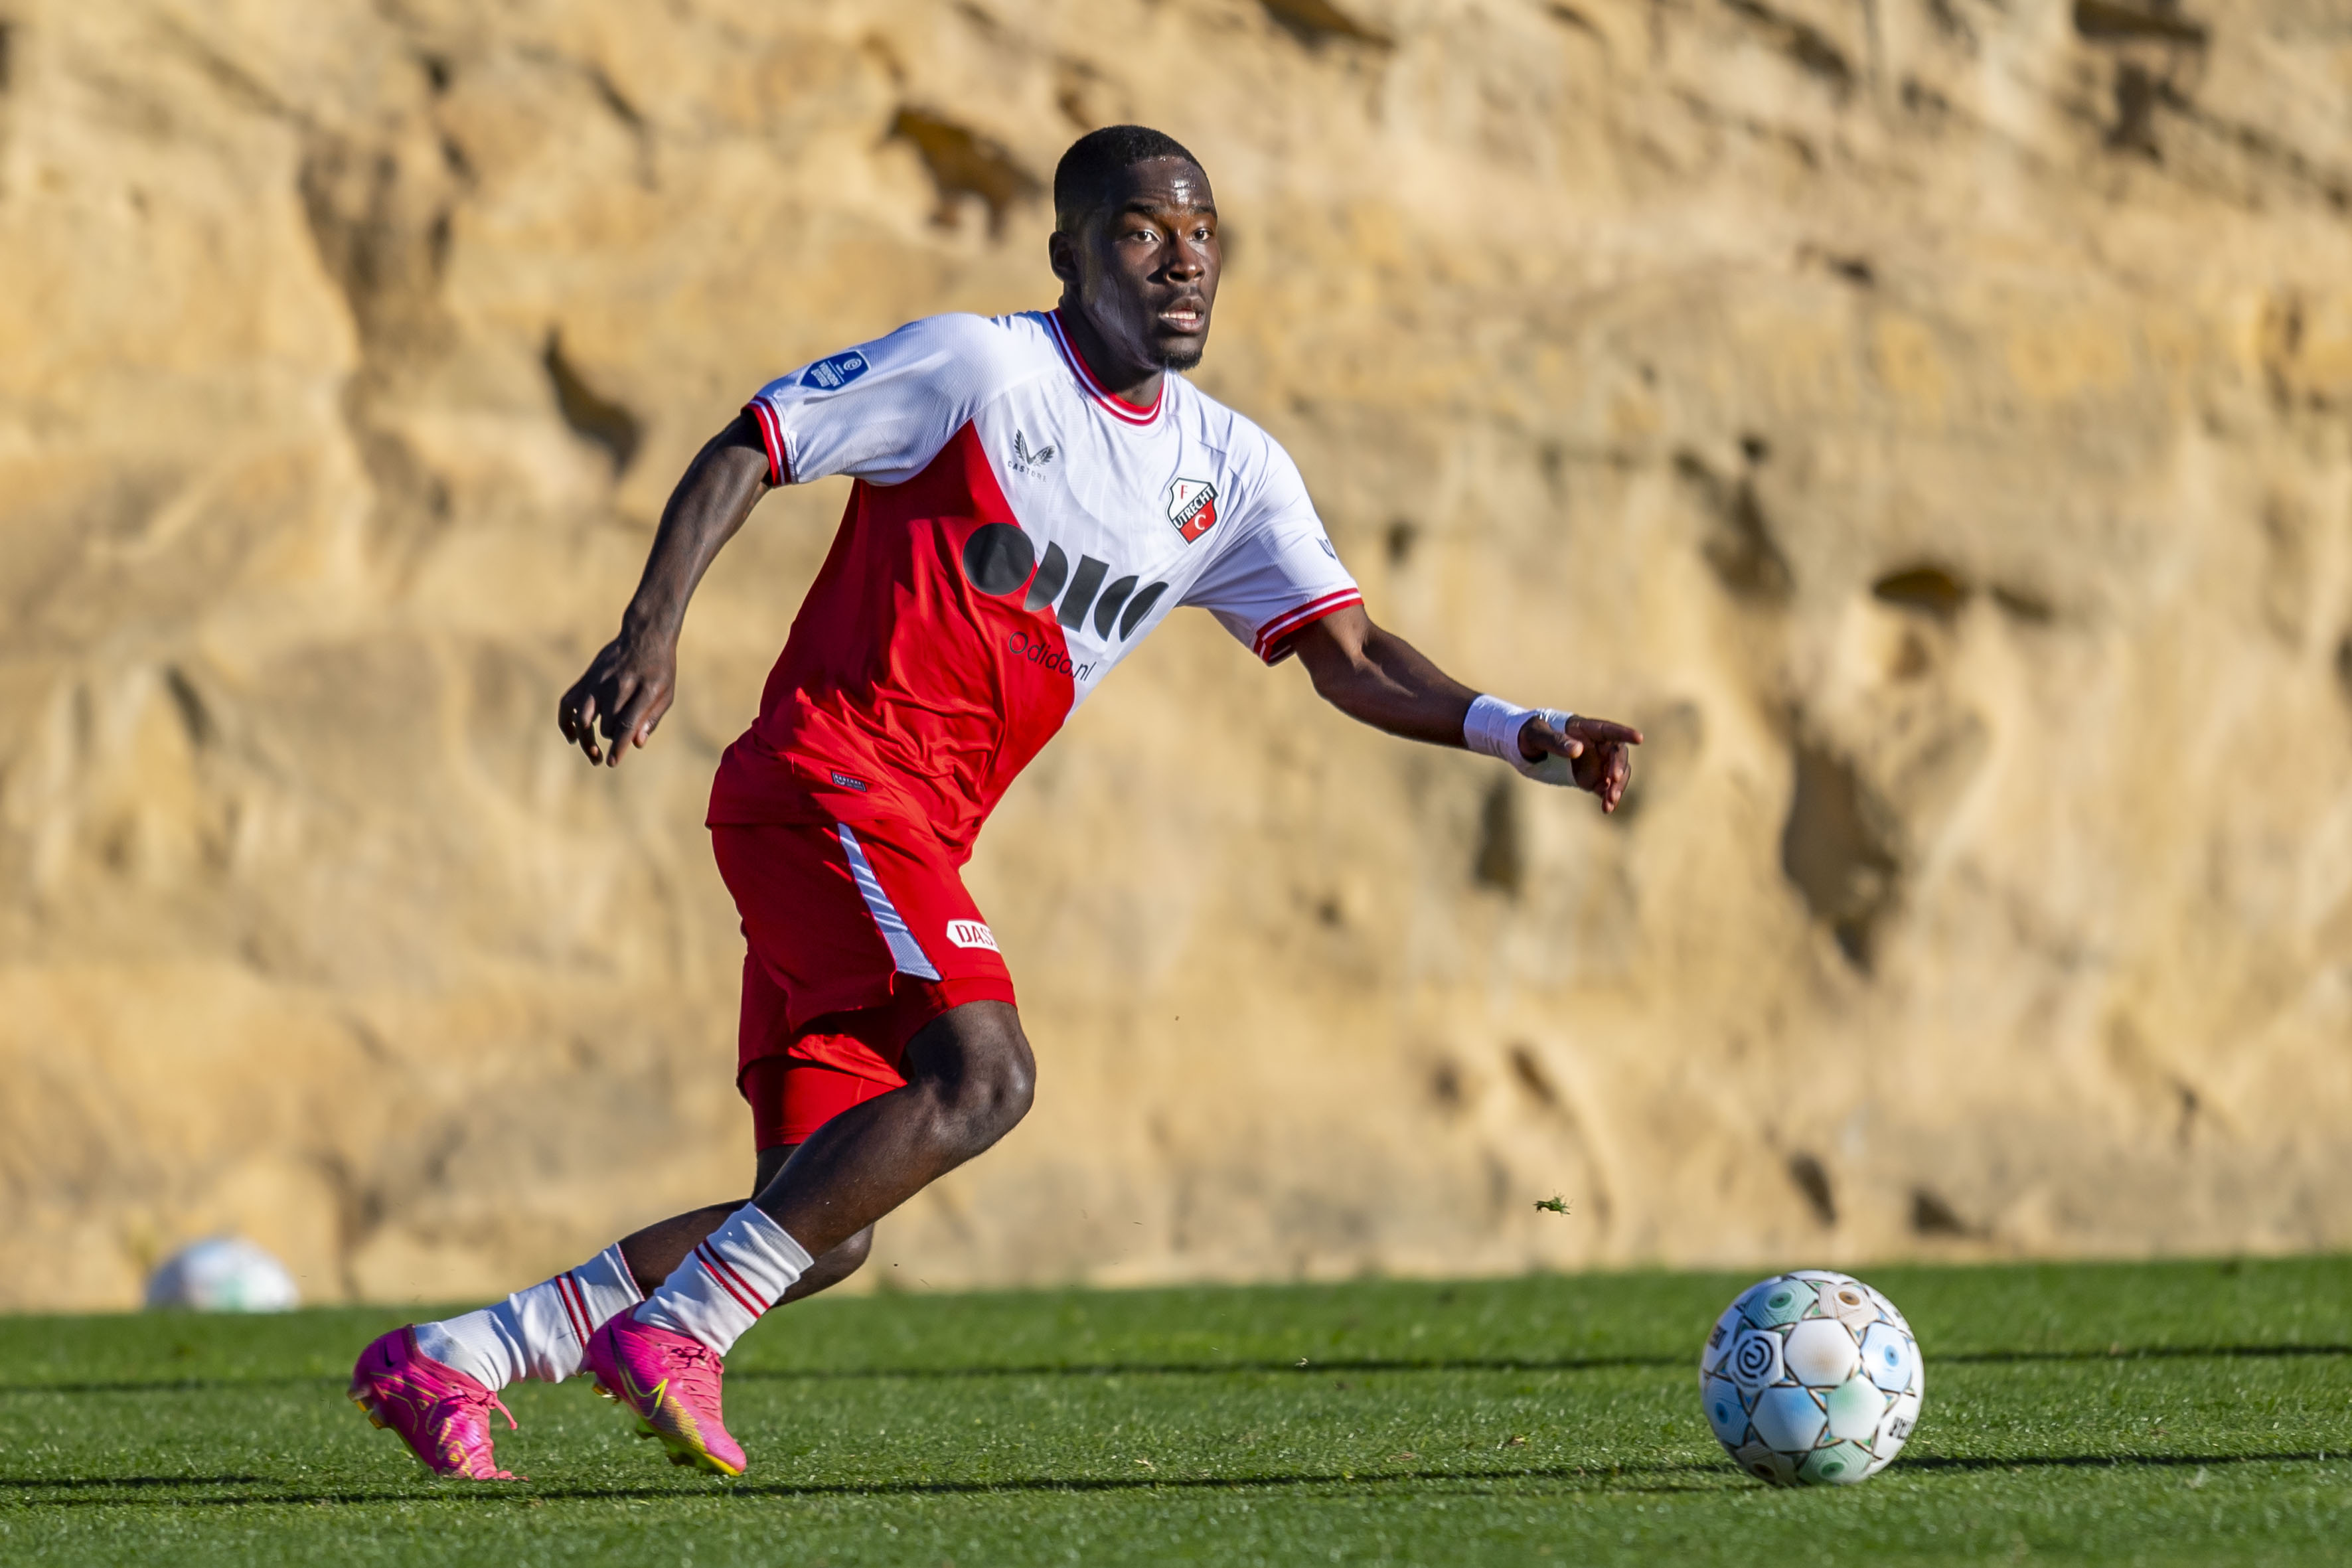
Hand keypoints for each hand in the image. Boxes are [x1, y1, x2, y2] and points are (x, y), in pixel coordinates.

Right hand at [558, 631, 677, 766]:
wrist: (644, 636)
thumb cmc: (659, 670)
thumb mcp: (666, 694)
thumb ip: (651, 719)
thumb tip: (635, 744)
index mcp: (645, 688)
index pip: (628, 722)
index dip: (619, 746)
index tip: (612, 762)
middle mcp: (619, 684)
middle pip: (607, 723)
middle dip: (611, 740)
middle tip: (616, 746)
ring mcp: (599, 680)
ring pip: (582, 717)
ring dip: (585, 739)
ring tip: (593, 753)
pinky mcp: (586, 678)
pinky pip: (566, 703)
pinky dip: (565, 723)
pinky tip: (572, 737)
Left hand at [1521, 714, 1642, 811]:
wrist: (1527, 748)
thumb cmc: (1530, 734)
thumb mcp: (1537, 735)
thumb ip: (1556, 741)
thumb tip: (1578, 750)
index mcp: (1585, 728)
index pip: (1609, 730)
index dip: (1624, 733)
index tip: (1639, 738)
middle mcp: (1596, 745)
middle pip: (1617, 755)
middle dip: (1619, 768)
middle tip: (1613, 781)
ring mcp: (1596, 763)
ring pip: (1616, 775)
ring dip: (1617, 788)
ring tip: (1609, 802)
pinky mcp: (1592, 779)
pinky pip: (1606, 789)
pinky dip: (1608, 798)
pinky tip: (1606, 809)